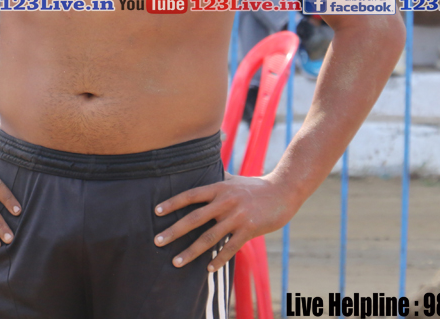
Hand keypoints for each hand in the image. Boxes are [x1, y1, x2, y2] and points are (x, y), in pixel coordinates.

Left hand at [153, 173, 294, 270]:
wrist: (283, 191)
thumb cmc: (255, 186)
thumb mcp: (234, 179)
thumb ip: (217, 179)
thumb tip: (200, 170)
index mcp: (219, 188)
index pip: (190, 195)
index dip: (172, 203)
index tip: (156, 211)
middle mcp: (225, 202)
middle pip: (194, 218)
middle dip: (174, 231)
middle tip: (157, 241)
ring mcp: (237, 216)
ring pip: (209, 237)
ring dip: (191, 252)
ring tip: (176, 262)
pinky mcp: (249, 230)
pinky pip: (230, 248)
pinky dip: (218, 259)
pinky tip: (208, 269)